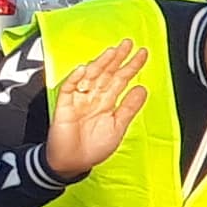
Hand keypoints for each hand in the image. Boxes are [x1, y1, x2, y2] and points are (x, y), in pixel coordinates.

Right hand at [43, 40, 149, 184]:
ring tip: (111, 52)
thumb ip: (129, 108)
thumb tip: (142, 89)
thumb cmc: (93, 147)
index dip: (131, 66)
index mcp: (107, 102)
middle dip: (117, 58)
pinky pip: (68, 89)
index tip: (142, 54)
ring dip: (100, 64)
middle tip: (128, 44)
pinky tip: (84, 70)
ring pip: (89, 77)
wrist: (73, 162)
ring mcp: (78, 100)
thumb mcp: (118, 127)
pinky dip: (75, 79)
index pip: (121, 79)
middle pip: (106, 73)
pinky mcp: (63, 106)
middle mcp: (93, 97)